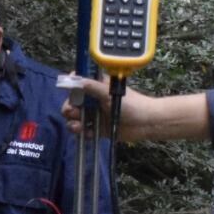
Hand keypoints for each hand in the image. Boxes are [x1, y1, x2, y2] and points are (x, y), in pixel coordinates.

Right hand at [63, 80, 178, 142]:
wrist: (145, 123)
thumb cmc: (131, 104)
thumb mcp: (109, 93)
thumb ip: (92, 87)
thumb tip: (76, 79)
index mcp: (97, 87)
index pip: (79, 82)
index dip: (71, 85)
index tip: (68, 89)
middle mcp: (93, 100)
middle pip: (73, 102)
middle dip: (69, 107)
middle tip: (72, 111)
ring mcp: (95, 114)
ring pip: (76, 117)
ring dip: (73, 121)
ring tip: (77, 126)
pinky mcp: (97, 128)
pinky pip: (84, 130)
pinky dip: (82, 132)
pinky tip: (86, 133)